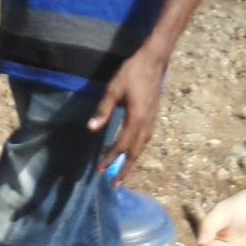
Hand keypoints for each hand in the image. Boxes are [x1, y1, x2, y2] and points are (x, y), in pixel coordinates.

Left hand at [89, 46, 166, 181]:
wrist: (154, 61)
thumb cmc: (131, 73)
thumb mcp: (113, 90)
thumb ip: (103, 110)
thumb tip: (92, 129)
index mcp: (136, 119)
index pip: (121, 145)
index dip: (110, 158)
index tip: (100, 170)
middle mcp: (146, 124)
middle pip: (135, 152)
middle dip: (125, 169)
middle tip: (115, 184)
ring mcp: (152, 121)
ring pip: (142, 148)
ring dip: (132, 162)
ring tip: (123, 173)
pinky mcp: (154, 117)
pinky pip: (146, 140)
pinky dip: (138, 150)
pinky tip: (133, 152)